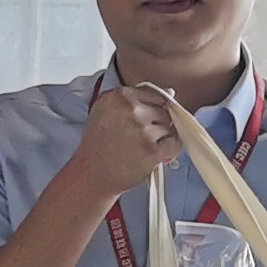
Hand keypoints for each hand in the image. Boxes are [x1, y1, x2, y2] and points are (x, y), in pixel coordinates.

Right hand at [65, 82, 181, 206]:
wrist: (92, 174)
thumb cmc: (98, 144)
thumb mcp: (105, 110)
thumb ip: (135, 97)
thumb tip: (170, 92)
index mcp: (119, 96)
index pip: (155, 94)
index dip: (152, 109)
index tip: (144, 120)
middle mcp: (131, 109)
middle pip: (163, 110)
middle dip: (157, 124)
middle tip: (140, 138)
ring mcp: (143, 129)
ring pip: (169, 127)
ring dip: (162, 138)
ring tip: (144, 147)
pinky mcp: (152, 150)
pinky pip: (174, 143)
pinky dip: (169, 150)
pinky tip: (155, 154)